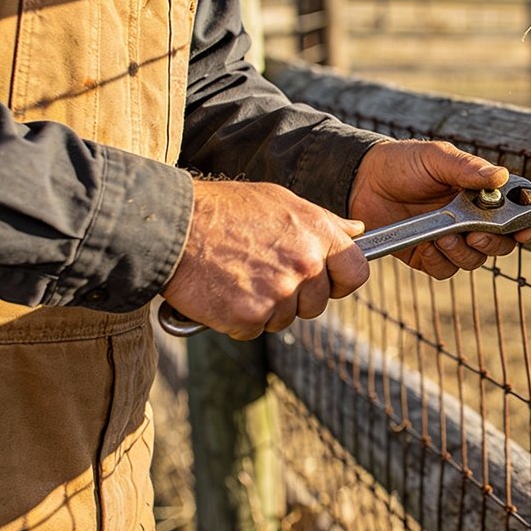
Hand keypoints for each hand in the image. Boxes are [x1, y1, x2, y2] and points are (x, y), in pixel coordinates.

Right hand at [162, 179, 367, 339]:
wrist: (173, 227)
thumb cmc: (224, 210)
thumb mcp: (280, 201)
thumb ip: (322, 220)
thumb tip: (357, 231)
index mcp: (317, 232)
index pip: (356, 272)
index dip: (341, 280)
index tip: (327, 282)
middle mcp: (304, 264)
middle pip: (317, 303)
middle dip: (295, 297)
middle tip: (262, 274)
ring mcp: (279, 293)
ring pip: (285, 319)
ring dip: (264, 307)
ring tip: (238, 277)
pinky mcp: (250, 316)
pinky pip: (254, 330)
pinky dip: (238, 319)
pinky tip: (223, 292)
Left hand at [350, 140, 530, 278]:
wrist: (361, 181)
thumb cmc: (402, 163)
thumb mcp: (436, 158)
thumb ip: (467, 168)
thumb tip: (501, 175)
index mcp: (480, 193)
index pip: (514, 212)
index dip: (525, 223)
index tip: (523, 229)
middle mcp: (471, 219)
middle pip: (501, 244)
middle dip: (492, 243)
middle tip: (475, 232)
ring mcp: (450, 240)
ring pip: (474, 260)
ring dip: (463, 251)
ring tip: (443, 236)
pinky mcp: (428, 256)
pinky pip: (445, 270)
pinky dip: (440, 260)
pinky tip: (428, 244)